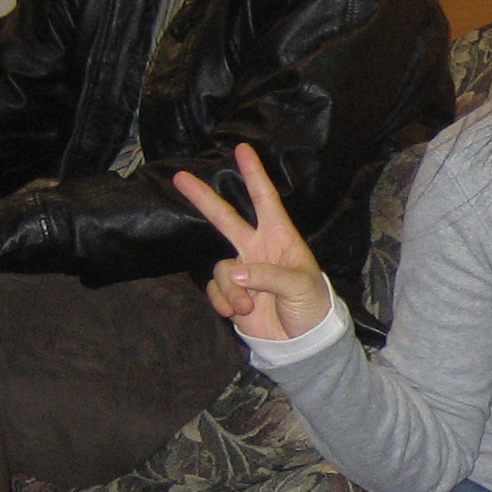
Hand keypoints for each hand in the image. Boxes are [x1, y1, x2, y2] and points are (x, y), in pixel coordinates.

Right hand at [172, 143, 332, 340]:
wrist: (302, 343)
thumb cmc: (312, 306)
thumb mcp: (299, 286)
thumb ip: (266, 275)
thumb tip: (234, 273)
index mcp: (280, 239)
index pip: (265, 200)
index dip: (254, 175)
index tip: (243, 149)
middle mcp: (258, 250)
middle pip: (226, 218)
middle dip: (203, 199)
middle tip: (180, 177)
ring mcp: (243, 272)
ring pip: (221, 269)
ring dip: (231, 290)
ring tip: (250, 307)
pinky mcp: (231, 294)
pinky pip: (215, 290)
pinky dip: (223, 303)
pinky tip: (239, 313)